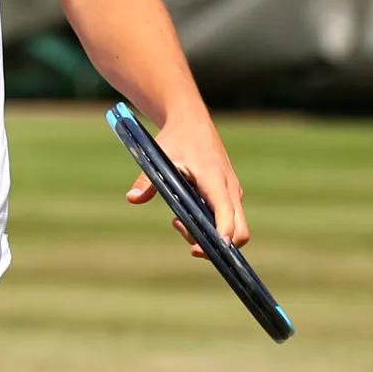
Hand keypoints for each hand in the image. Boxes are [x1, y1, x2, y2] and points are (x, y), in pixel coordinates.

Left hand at [126, 111, 247, 256]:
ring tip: (176, 222)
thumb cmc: (177, 139)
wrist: (193, 122)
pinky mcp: (229, 194)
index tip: (210, 249)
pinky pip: (227, 219)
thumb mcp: (159, 156)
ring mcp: (232, 192)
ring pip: (234, 228)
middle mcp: (230, 188)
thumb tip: (132, 198)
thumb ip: (146, 180)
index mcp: (215, 179)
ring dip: (207, 235)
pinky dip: (209, 226)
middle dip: (218, 246)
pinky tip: (182, 217)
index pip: (227, 213)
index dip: (223, 234)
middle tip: (189, 245)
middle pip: (241, 230)